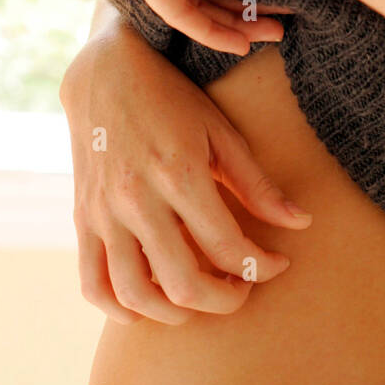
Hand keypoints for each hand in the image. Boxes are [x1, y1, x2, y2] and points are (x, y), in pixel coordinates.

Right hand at [60, 1, 312, 324]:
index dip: (261, 266)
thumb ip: (257, 183)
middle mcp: (137, 197)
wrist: (106, 71)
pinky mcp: (82, 217)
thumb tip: (301, 223)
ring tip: (200, 296)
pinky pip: (92, 282)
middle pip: (184, 284)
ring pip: (136, 293)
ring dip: (175, 313)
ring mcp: (104, 210)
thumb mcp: (219, 131)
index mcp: (179, 172)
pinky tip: (148, 304)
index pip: (227, 247)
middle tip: (243, 289)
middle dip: (224, 300)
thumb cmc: (171, 98)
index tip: (276, 264)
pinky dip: (119, 308)